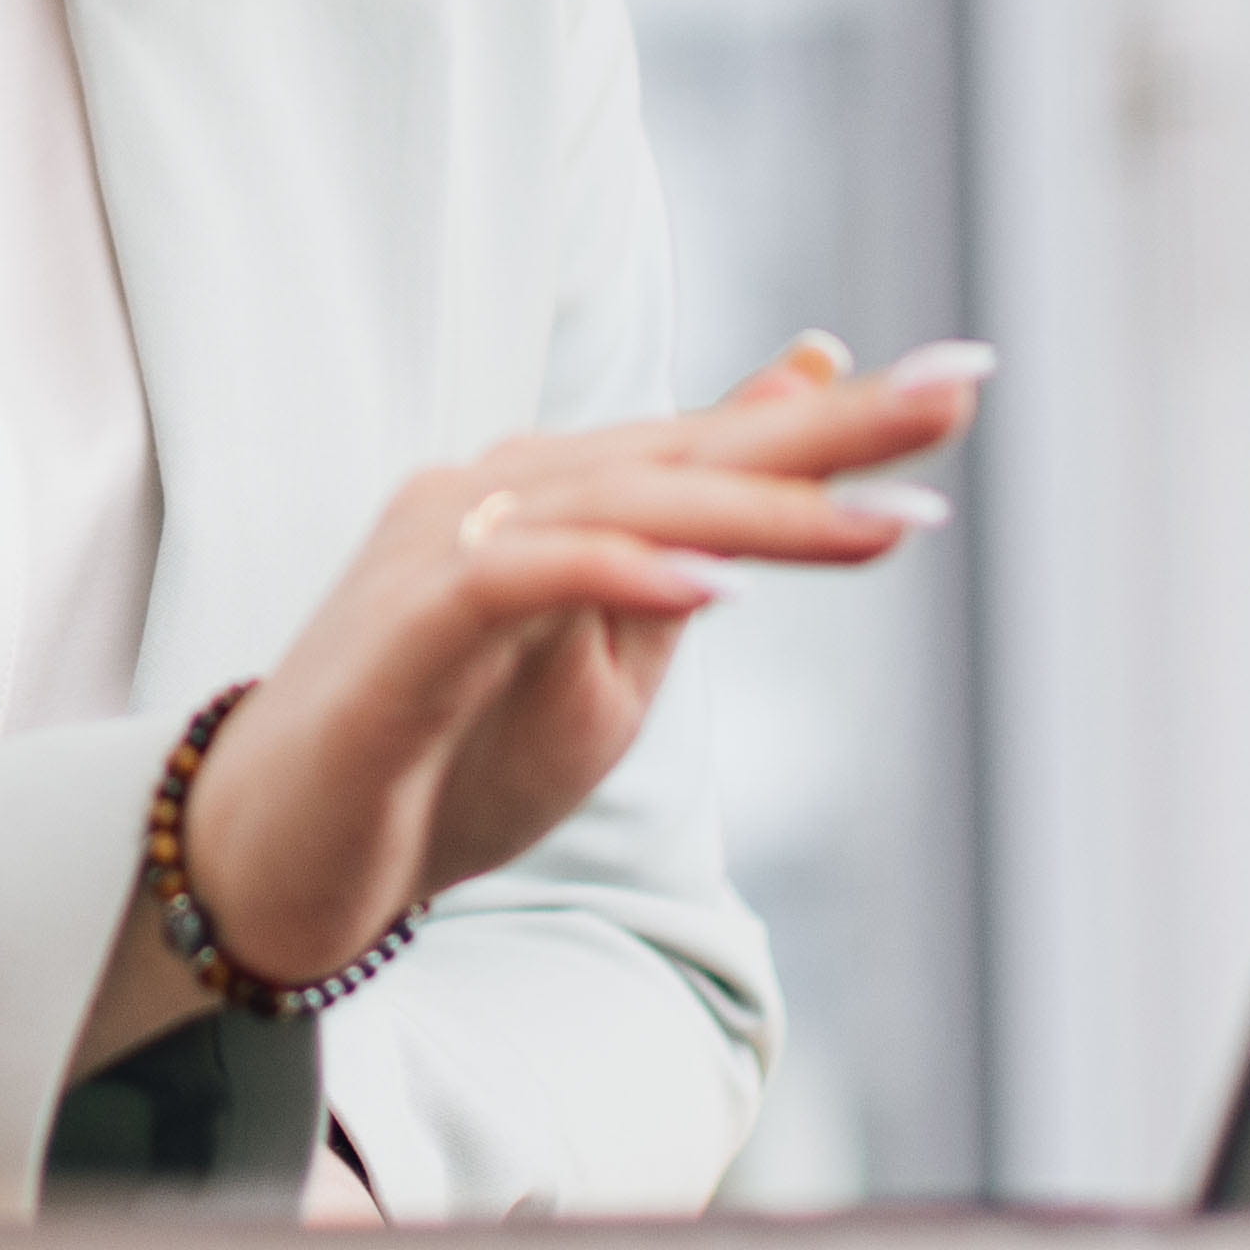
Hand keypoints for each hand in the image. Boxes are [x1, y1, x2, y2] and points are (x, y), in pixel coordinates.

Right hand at [133, 336, 982, 1012]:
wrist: (287, 863)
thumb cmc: (447, 761)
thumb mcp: (606, 666)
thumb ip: (691, 548)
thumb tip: (795, 427)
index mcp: (552, 497)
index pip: (712, 447)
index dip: (839, 419)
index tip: (962, 386)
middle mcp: (497, 491)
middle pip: (682, 451)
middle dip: (830, 430)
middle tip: (958, 395)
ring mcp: (442, 549)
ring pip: (620, 501)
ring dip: (757, 508)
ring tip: (883, 517)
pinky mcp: (404, 631)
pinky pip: (518, 579)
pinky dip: (615, 572)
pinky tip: (713, 584)